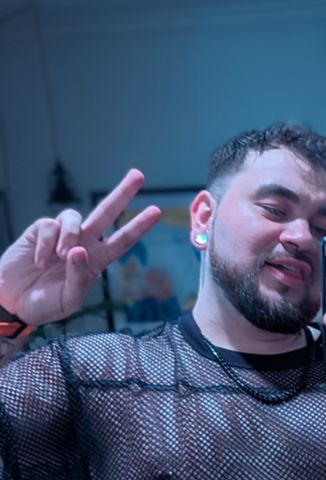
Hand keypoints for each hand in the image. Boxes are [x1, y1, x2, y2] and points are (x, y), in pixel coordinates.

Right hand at [0, 169, 161, 326]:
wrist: (15, 301)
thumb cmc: (46, 304)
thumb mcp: (69, 299)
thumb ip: (79, 277)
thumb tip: (80, 250)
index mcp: (97, 261)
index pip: (122, 241)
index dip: (138, 226)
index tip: (156, 211)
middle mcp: (83, 244)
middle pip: (105, 213)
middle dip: (122, 194)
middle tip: (138, 175)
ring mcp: (62, 235)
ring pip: (74, 217)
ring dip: (70, 235)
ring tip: (60, 257)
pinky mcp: (40, 231)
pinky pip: (49, 226)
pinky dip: (45, 244)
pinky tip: (40, 262)